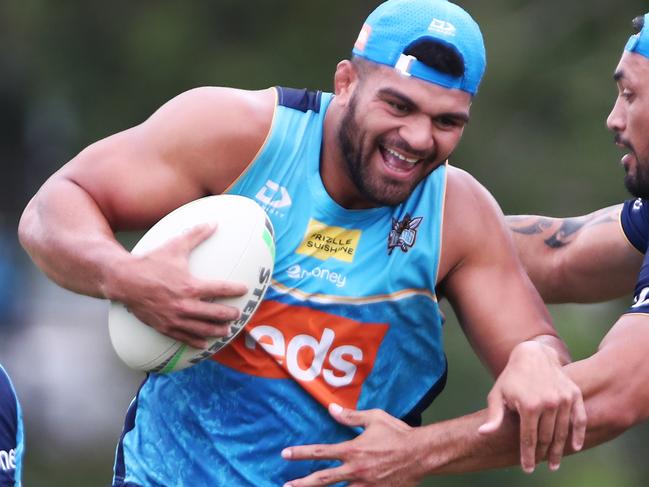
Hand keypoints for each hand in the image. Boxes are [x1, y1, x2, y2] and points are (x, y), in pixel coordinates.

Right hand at [106, 223, 247, 347]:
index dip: (235, 289)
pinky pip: (183, 338)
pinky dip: (196, 342)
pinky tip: (204, 344)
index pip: (220, 289)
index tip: (244, 289)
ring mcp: (174, 318)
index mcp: (190, 285)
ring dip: (217, 331)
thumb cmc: (150, 262)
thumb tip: (214, 223)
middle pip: (215, 314)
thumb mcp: (175, 246)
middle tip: (237, 314)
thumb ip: (196, 235)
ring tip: (226, 331)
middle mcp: (184, 304)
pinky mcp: (164, 326)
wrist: (123, 280)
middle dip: (229, 315)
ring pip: (202, 329)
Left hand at [281, 404, 421, 486]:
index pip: (321, 452)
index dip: (301, 453)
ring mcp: (365, 485)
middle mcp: (355, 470)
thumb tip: (331, 409)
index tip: (285, 453)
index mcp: (353, 450)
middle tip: (286, 485)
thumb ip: (350, 416)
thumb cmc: (398, 433)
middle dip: (302, 483)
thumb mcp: (374, 418)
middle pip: (322, 479)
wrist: (421, 454)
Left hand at [478, 341, 586, 472]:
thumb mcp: (498, 394)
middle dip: (543, 455)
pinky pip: (579, 419)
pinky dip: (578, 435)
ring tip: (555, 463)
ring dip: (559, 450)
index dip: (528, 456)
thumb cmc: (511, 377)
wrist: (533, 354)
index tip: (528, 469)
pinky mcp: (574, 394)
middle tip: (541, 465)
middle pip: (546, 438)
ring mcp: (563, 398)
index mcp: (528, 405)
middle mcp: (548, 403)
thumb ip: (494, 416)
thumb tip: (483, 434)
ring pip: (562, 432)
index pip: (529, 438)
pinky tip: (575, 447)